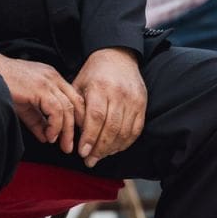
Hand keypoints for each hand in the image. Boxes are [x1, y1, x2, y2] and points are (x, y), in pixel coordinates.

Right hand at [0, 52, 84, 152]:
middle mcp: (54, 78)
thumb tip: (46, 136)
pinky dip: (56, 125)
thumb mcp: (25, 105)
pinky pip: (56, 110)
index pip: (74, 98)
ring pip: (68, 108)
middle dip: (76, 127)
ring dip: (66, 130)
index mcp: (53, 78)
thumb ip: (37, 120)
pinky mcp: (40, 88)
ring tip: (62, 144)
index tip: (75, 134)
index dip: (78, 117)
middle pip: (75, 103)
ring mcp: (48, 81)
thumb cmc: (4, 84)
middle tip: (71, 146)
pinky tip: (50, 135)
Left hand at [71, 47, 146, 166]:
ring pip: (124, 131)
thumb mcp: (79, 84)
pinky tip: (114, 148)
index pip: (96, 117)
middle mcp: (119, 93)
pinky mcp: (142, 104)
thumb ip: (77, 107)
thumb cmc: (93, 73)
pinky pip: (136, 129)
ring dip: (112, 148)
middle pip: (111, 127)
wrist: (117, 56)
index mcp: (100, 87)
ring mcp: (133, 99)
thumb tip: (74, 133)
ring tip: (100, 157)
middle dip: (99, 148)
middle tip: (90, 161)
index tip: (82, 152)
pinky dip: (125, 142)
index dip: (90, 137)